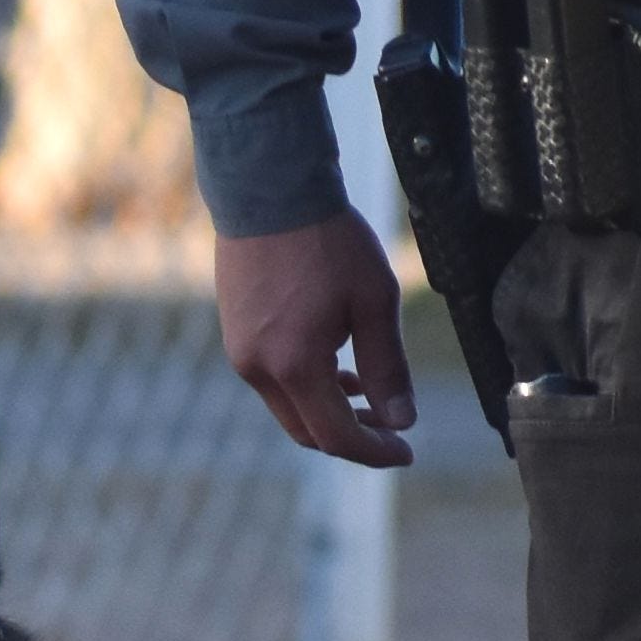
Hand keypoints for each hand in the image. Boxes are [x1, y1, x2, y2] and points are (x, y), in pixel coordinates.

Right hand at [214, 210, 416, 467]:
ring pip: (290, 409)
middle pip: (308, 432)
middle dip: (352, 437)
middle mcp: (259, 369)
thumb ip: (388, 367)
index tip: (406, 451)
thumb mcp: (374, 302)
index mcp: (295, 365)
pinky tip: (335, 362)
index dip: (374, 452)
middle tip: (391, 428)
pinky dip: (307, 387)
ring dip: (329, 411)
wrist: (269, 188)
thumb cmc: (327, 240)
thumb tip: (401, 421)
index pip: (337, 437)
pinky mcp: (234, 335)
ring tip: (366, 388)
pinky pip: (273, 382)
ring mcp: (240, 353)